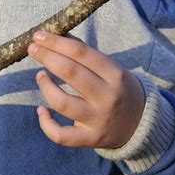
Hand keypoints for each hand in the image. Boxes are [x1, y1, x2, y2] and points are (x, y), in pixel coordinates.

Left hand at [27, 30, 144, 147]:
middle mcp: (108, 97)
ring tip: (40, 75)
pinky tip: (41, 110)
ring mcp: (99, 120)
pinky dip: (46, 123)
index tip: (39, 35)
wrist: (142, 124)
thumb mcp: (112, 68)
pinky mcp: (91, 139)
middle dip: (47, 57)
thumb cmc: (120, 89)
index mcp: (115, 75)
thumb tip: (58, 35)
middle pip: (70, 73)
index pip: (81, 53)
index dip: (57, 42)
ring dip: (45, 86)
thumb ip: (85, 53)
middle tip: (32, 49)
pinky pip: (61, 135)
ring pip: (62, 102)